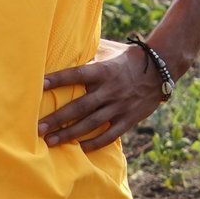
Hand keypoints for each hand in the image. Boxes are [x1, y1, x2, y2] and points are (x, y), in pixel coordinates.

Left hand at [41, 39, 172, 151]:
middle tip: (38, 128)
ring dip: (70, 134)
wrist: (161, 70)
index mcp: (104, 71)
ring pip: (91, 124)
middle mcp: (110, 90)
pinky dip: (95, 143)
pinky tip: (80, 149)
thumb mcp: (110, 50)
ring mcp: (120, 106)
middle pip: (80, 107)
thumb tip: (66, 48)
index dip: (58, 79)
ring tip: (51, 141)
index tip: (39, 85)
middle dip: (58, 119)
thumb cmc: (129, 58)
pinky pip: (110, 135)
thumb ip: (90, 53)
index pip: (77, 74)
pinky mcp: (129, 119)